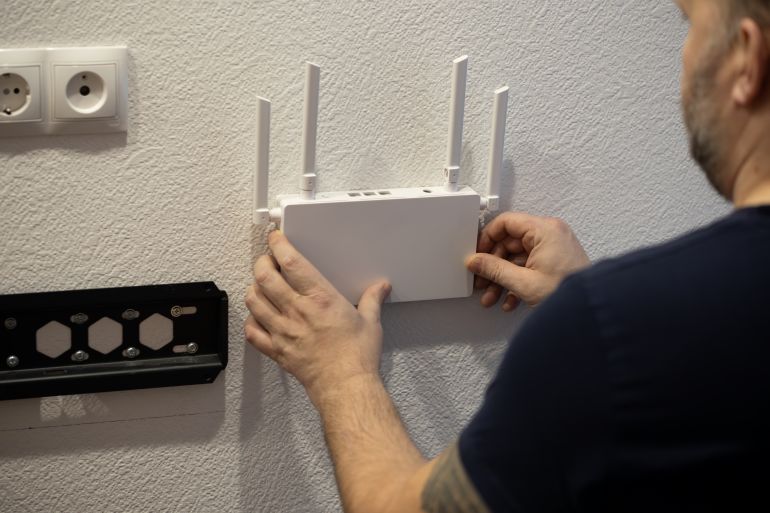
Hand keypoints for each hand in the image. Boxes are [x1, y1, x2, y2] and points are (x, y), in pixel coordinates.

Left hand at [244, 230, 390, 405]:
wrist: (346, 387)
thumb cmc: (357, 357)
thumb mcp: (371, 322)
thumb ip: (372, 300)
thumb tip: (381, 287)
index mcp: (320, 299)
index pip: (291, 262)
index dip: (279, 246)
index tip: (276, 239)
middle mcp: (297, 311)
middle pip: (265, 277)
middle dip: (261, 263)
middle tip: (267, 260)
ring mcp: (283, 331)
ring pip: (254, 301)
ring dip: (254, 288)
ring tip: (261, 285)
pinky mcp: (277, 350)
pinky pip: (252, 332)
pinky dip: (251, 320)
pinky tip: (259, 316)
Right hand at [466, 212, 589, 310]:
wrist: (589, 312)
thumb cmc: (568, 293)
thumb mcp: (523, 282)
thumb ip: (494, 269)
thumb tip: (476, 262)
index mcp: (545, 230)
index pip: (506, 222)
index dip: (487, 238)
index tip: (478, 254)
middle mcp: (551, 234)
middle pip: (510, 243)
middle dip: (493, 265)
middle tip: (482, 279)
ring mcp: (554, 248)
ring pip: (517, 258)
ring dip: (502, 278)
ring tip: (492, 295)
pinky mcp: (556, 262)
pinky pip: (529, 266)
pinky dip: (517, 282)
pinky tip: (509, 299)